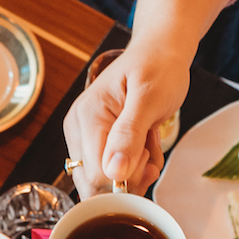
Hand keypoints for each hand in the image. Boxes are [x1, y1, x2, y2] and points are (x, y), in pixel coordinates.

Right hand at [63, 45, 187, 198]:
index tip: (147, 153)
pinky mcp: (95, 145)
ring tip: (149, 143)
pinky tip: (144, 147)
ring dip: (135, 174)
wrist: (160, 53)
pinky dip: (135, 170)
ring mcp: (85, 140)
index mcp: (86, 118)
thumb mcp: (149, 97)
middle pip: (95, 185)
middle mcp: (78, 131)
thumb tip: (113, 172)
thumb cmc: (157, 67)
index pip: (96, 175)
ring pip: (105, 184)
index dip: (127, 177)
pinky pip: (111, 176)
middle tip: (150, 149)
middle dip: (130, 178)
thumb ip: (130, 134)